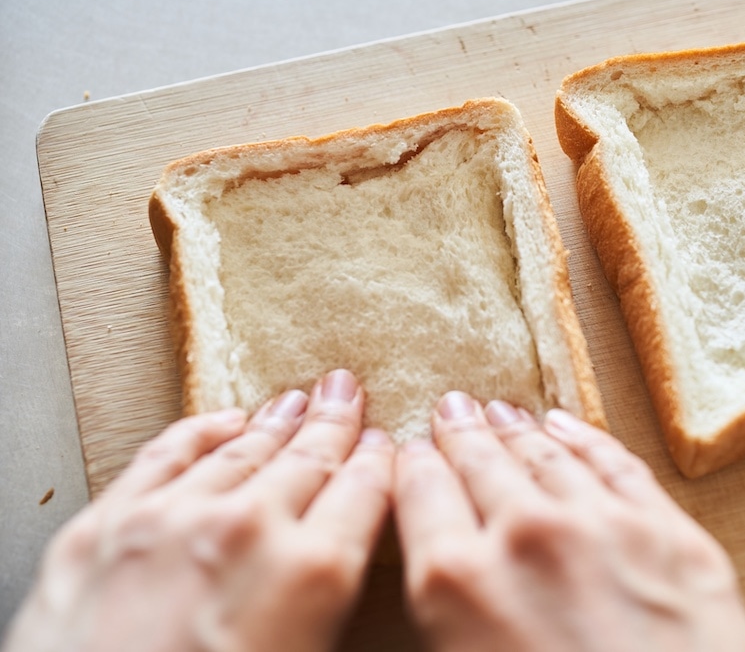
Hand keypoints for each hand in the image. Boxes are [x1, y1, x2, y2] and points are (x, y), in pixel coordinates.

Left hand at [4, 369, 392, 651]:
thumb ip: (332, 604)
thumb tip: (342, 573)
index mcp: (310, 574)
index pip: (363, 493)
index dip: (378, 464)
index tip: (384, 446)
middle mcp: (247, 530)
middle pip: (309, 458)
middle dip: (336, 423)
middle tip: (348, 395)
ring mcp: (170, 520)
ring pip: (243, 449)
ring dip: (278, 422)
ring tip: (300, 399)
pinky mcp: (105, 526)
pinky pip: (165, 454)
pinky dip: (201, 430)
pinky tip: (224, 418)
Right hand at [394, 393, 744, 651]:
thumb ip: (441, 616)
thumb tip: (433, 582)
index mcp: (456, 583)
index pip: (419, 491)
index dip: (411, 464)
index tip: (409, 448)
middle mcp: (523, 536)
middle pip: (478, 460)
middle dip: (459, 431)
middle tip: (450, 407)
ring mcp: (601, 526)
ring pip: (542, 453)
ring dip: (515, 429)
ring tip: (498, 410)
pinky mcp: (669, 534)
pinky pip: (615, 464)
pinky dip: (584, 439)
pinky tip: (566, 425)